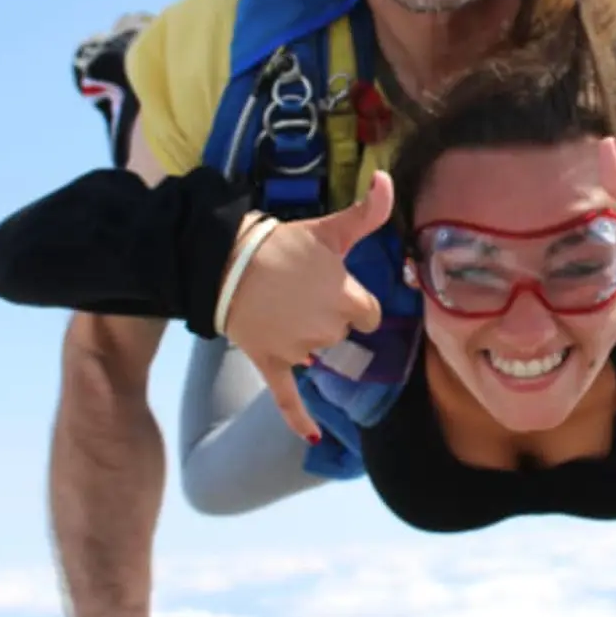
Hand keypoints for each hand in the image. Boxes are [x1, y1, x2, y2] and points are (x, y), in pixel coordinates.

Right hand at [222, 171, 393, 440]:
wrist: (227, 262)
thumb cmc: (284, 244)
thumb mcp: (330, 229)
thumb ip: (368, 211)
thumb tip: (388, 179)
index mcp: (347, 300)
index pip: (368, 314)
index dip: (356, 302)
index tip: (337, 288)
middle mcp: (327, 330)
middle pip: (341, 333)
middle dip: (327, 316)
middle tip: (302, 292)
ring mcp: (298, 350)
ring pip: (315, 353)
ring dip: (306, 339)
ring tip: (283, 308)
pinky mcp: (271, 364)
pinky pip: (288, 398)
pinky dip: (301, 419)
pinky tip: (314, 438)